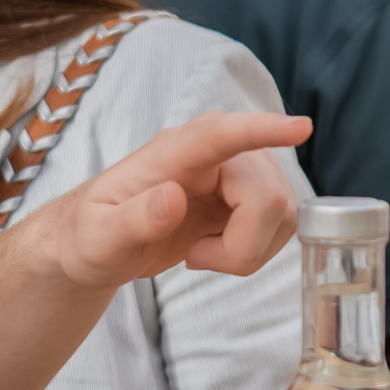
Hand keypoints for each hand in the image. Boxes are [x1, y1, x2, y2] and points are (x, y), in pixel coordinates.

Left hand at [30, 111, 308, 289]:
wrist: (98, 245)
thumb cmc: (89, 235)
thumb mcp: (97, 237)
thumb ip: (132, 219)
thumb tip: (173, 199)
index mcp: (173, 153)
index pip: (222, 134)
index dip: (262, 131)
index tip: (300, 128)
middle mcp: (213, 156)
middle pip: (266, 194)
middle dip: (244, 244)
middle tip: (197, 260)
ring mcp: (234, 175)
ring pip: (281, 212)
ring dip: (249, 250)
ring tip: (202, 255)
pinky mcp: (246, 198)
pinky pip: (279, 225)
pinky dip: (253, 251)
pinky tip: (215, 251)